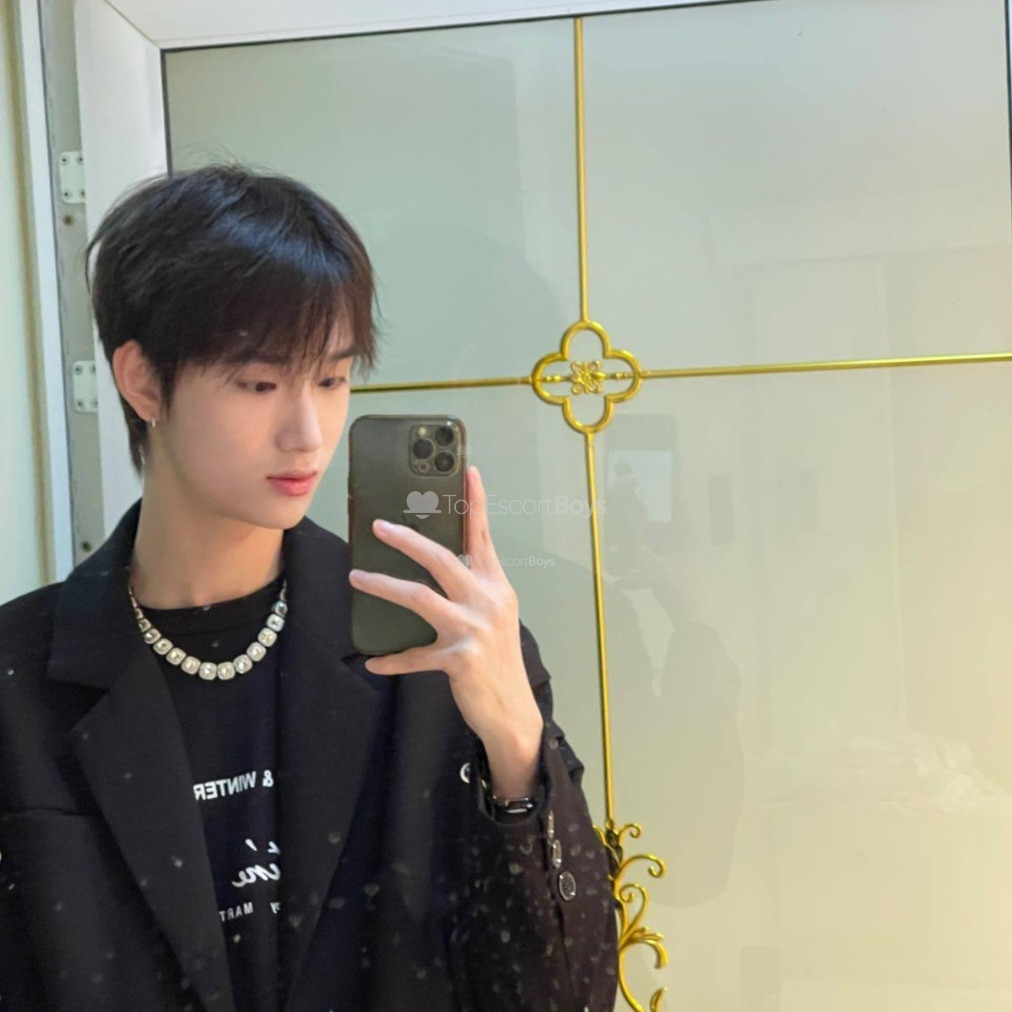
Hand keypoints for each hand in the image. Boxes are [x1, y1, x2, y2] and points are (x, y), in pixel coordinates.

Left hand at [347, 465, 542, 796]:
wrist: (513, 712)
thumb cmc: (498, 659)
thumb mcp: (494, 616)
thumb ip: (471, 589)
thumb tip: (434, 566)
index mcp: (496, 586)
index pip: (483, 536)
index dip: (475, 502)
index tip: (467, 470)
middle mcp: (487, 601)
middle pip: (443, 559)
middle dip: (408, 540)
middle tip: (379, 526)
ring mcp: (475, 630)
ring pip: (421, 598)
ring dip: (384, 586)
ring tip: (358, 577)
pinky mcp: (460, 659)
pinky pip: (415, 655)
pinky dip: (392, 658)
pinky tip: (372, 660)